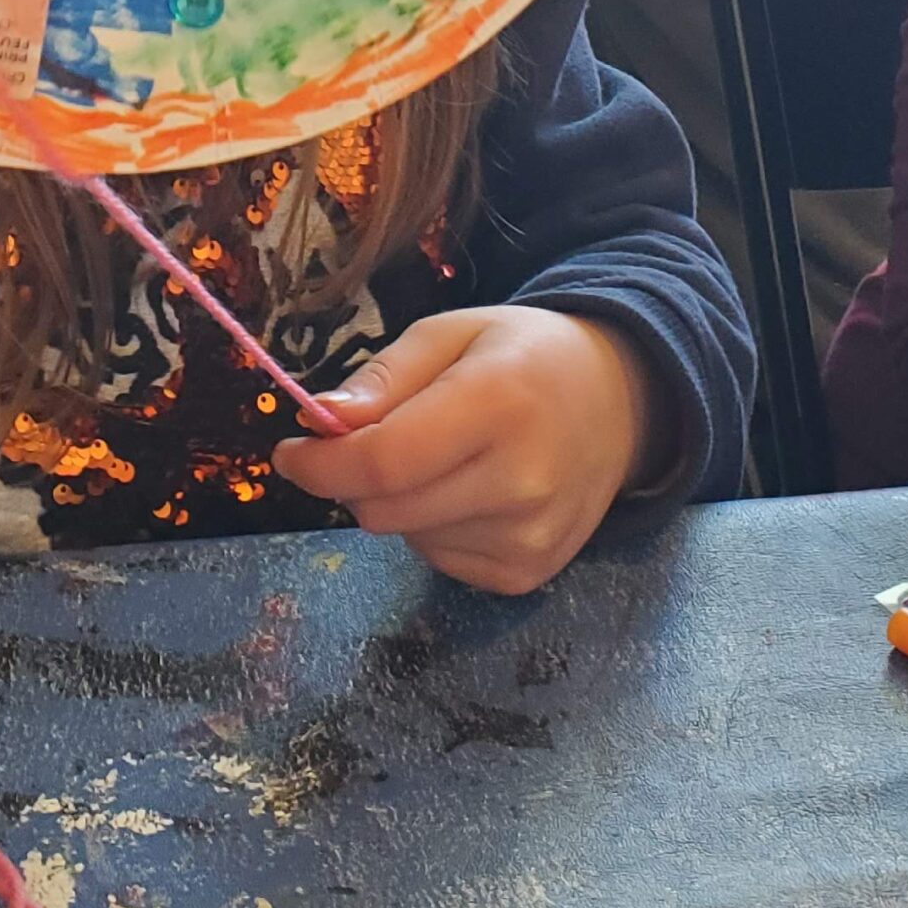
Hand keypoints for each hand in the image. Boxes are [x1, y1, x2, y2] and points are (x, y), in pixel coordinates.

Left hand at [272, 306, 665, 595]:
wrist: (619, 403)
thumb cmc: (522, 356)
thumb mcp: (449, 334)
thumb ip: (382, 378)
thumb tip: (319, 423)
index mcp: (498, 403)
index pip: (384, 461)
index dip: (320, 465)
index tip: (288, 451)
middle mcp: (521, 480)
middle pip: (384, 509)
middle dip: (353, 479)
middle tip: (368, 441)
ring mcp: (530, 537)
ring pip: (406, 537)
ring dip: (398, 501)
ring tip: (442, 456)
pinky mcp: (530, 574)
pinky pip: (439, 560)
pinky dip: (432, 527)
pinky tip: (467, 489)